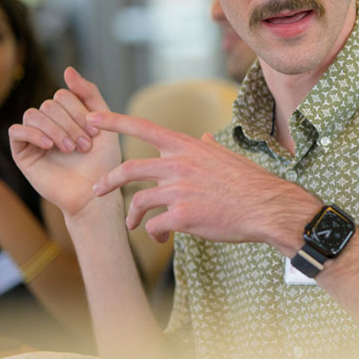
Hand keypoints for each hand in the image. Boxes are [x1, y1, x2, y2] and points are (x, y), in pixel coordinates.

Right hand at [8, 67, 122, 216]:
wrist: (94, 194)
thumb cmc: (102, 161)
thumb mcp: (104, 121)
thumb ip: (89, 94)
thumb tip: (67, 70)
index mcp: (68, 114)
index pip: (63, 95)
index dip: (79, 111)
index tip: (96, 132)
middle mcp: (50, 122)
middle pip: (49, 104)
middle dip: (69, 123)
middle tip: (84, 145)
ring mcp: (34, 136)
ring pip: (33, 114)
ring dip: (54, 129)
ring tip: (70, 149)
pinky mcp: (22, 152)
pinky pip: (17, 131)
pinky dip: (34, 134)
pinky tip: (50, 146)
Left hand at [88, 112, 319, 248]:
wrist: (267, 207)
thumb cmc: (251, 183)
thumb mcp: (228, 157)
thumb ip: (208, 148)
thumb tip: (204, 137)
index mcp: (188, 147)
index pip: (143, 128)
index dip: (113, 123)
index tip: (91, 120)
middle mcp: (179, 164)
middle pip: (128, 169)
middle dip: (107, 182)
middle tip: (97, 190)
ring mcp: (179, 191)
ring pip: (138, 202)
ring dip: (132, 217)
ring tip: (133, 225)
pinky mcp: (183, 216)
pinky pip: (155, 226)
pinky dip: (154, 234)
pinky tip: (162, 239)